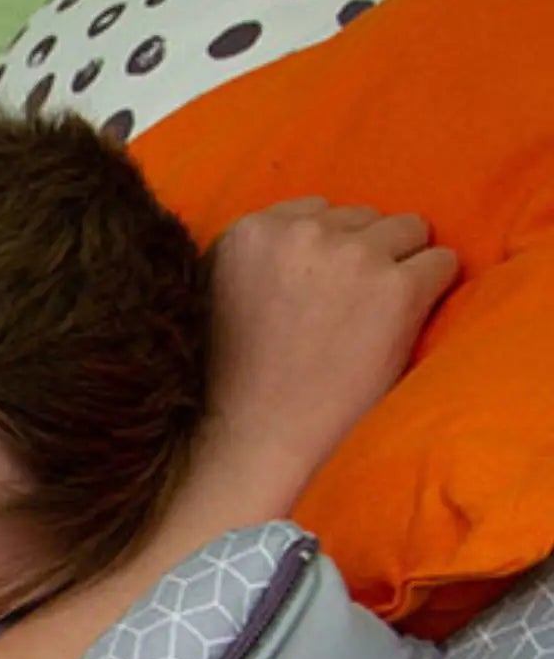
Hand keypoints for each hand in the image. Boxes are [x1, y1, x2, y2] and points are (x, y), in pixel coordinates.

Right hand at [204, 197, 459, 502]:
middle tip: (341, 317)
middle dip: (359, 258)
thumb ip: (259, 257)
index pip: (312, 212)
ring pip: (407, 232)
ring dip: (397, 271)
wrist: (255, 447)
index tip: (314, 297)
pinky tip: (397, 333)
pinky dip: (429, 295)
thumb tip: (312, 233)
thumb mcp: (217, 301)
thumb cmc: (232, 390)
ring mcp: (350, 257)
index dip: (321, 256)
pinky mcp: (396, 288)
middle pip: (361, 217)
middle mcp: (298, 233)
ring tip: (368, 326)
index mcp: (246, 234)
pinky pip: (441, 264)